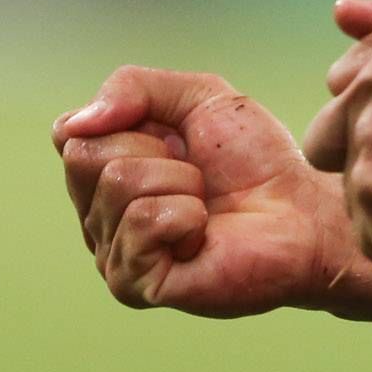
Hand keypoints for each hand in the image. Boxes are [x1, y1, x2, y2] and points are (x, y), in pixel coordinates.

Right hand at [54, 67, 354, 316]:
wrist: (302, 212)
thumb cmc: (253, 160)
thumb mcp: (198, 97)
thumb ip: (134, 87)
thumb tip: (78, 122)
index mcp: (102, 175)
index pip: (69, 133)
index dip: (127, 120)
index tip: (175, 135)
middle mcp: (96, 217)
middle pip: (87, 156)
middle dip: (158, 150)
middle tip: (197, 173)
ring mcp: (112, 254)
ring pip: (119, 183)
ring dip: (181, 181)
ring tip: (205, 203)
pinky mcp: (135, 285)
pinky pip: (142, 221)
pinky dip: (187, 214)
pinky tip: (204, 233)